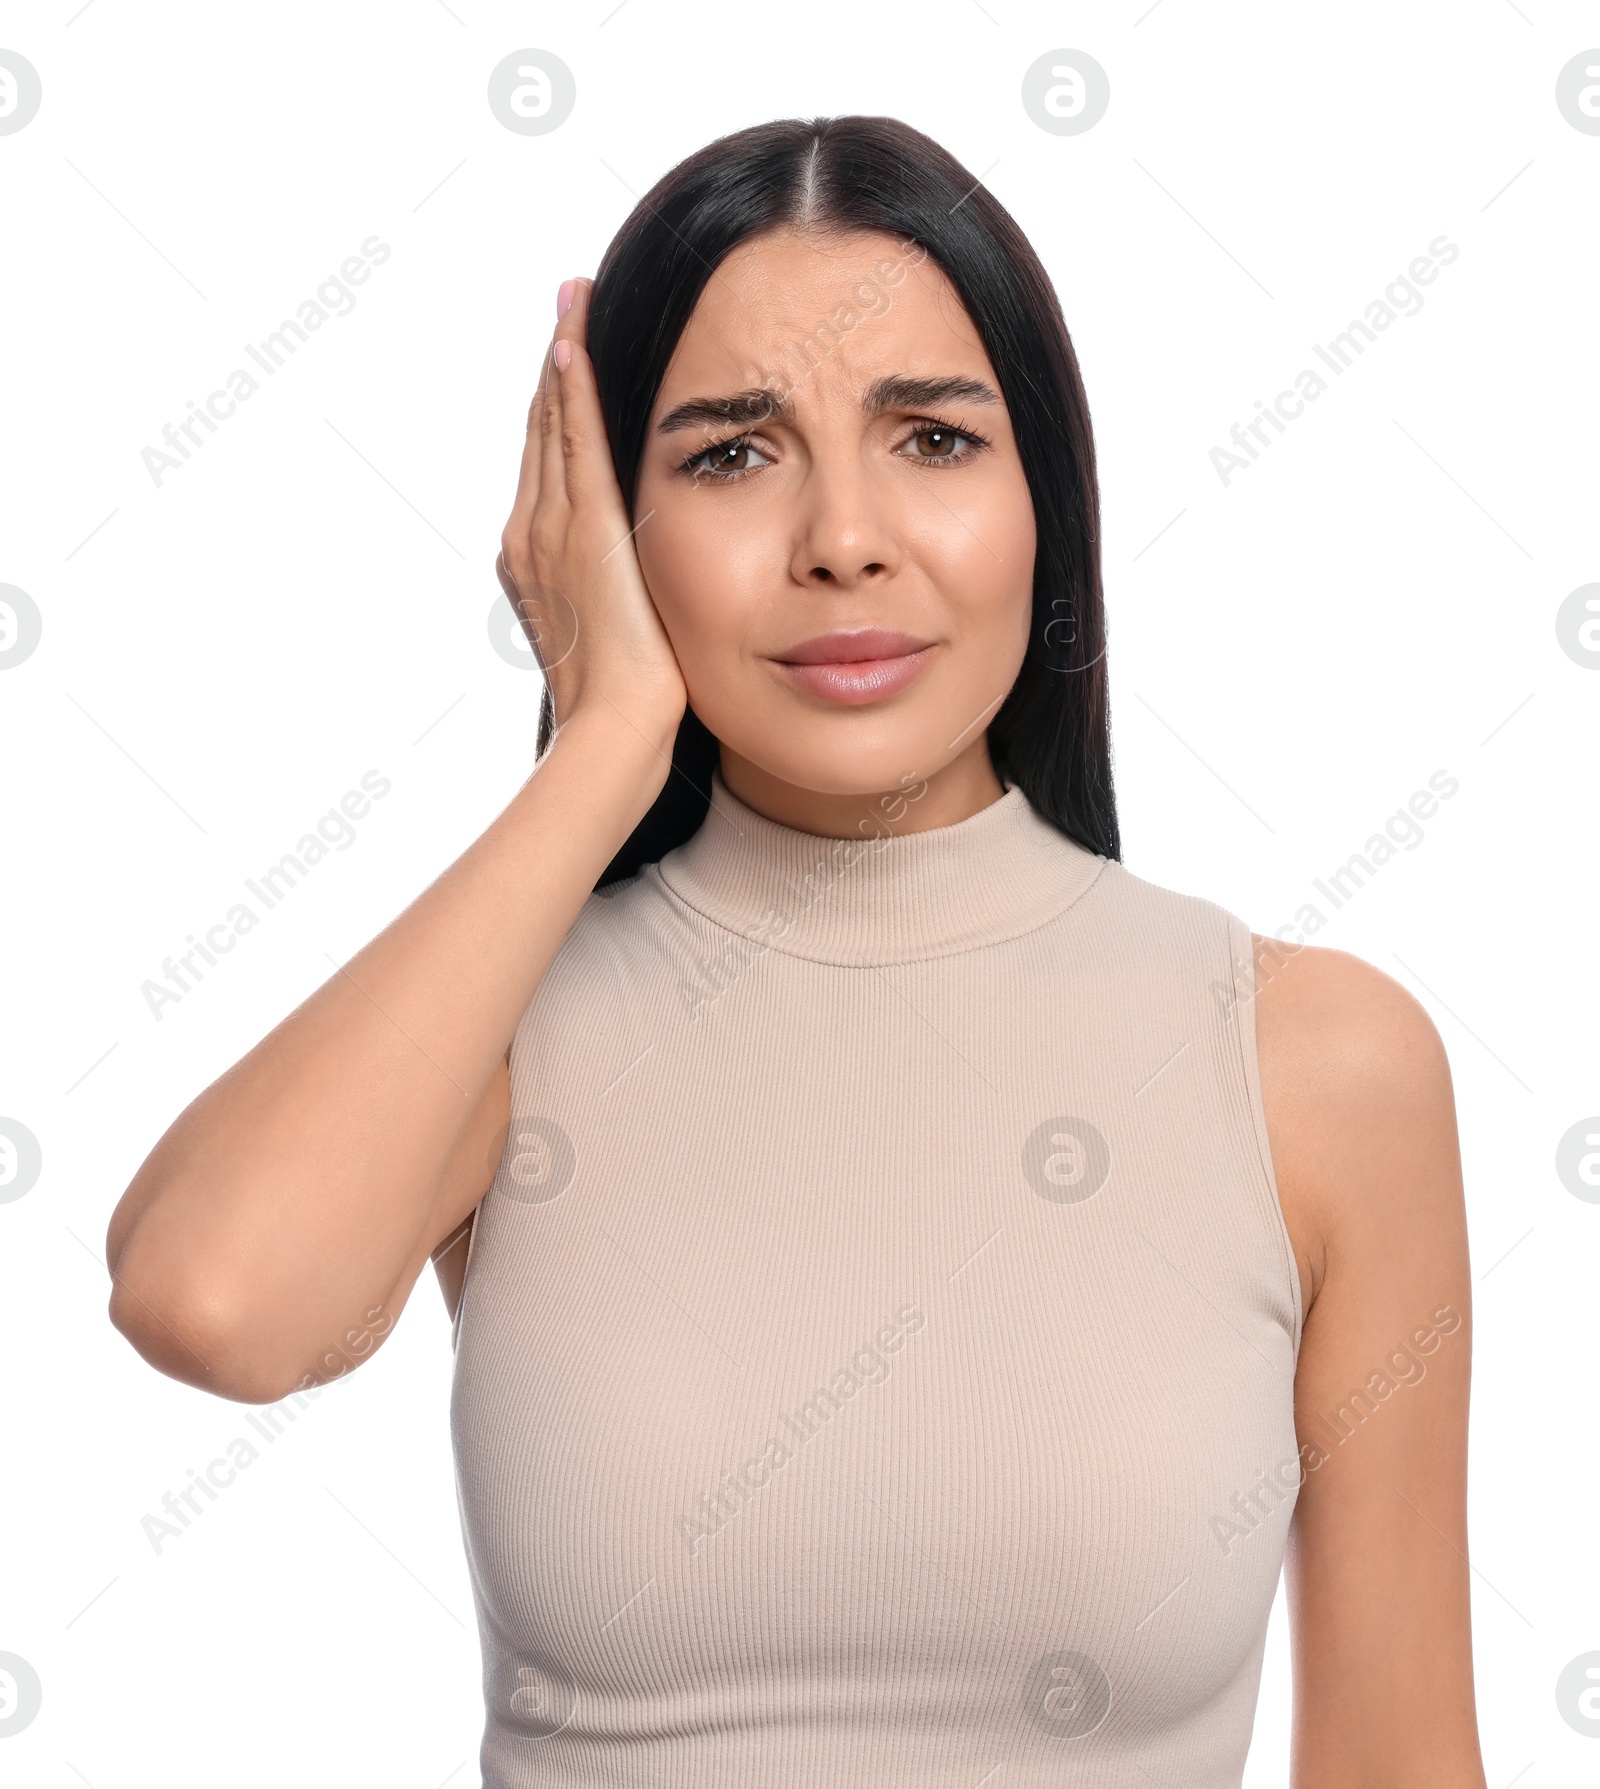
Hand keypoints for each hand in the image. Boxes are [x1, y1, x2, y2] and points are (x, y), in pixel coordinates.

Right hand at [497, 278, 687, 753]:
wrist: (614, 727)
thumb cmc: (629, 703)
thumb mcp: (624, 635)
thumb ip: (626, 594)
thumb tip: (646, 582)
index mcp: (537, 559)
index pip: (549, 464)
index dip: (558, 408)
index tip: (569, 357)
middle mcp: (531, 534)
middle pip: (542, 431)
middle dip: (556, 367)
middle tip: (568, 303)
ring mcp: (551, 528)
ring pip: (553, 423)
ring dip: (564, 358)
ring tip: (573, 299)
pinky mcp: (584, 527)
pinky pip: (574, 440)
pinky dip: (572, 388)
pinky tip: (576, 342)